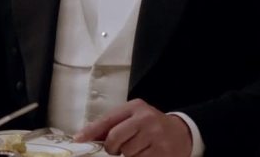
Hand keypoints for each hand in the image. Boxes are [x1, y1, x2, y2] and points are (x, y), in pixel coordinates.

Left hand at [74, 99, 191, 156]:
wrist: (182, 133)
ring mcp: (155, 137)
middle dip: (112, 148)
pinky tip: (144, 155)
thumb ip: (111, 124)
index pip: (108, 120)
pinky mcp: (162, 153)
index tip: (78, 141)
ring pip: (126, 154)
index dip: (91, 131)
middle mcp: (146, 119)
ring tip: (137, 150)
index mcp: (136, 107)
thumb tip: (81, 137)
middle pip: (114, 139)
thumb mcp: (134, 117)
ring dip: (127, 156)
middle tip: (118, 149)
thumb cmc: (151, 126)